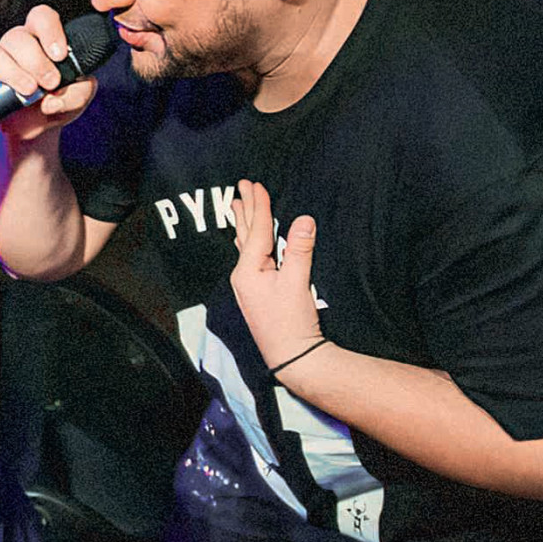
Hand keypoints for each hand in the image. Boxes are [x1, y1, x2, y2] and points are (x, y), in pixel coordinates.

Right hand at [0, 4, 98, 143]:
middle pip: (16, 38)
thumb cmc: (59, 102)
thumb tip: (50, 101)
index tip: (59, 56)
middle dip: (35, 61)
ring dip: (11, 73)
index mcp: (40, 39)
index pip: (40, 17)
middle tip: (50, 83)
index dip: (49, 31)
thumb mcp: (79, 99)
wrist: (39, 127)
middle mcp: (14, 46)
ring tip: (27, 92)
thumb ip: (76, 95)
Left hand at [228, 178, 322, 369]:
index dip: (260, 207)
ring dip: (245, 222)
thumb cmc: (292, 322)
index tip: (257, 185)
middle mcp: (243, 275)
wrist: (291, 356)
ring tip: (238, 202)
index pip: (256, 231)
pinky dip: (251, 240)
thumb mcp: (298, 283)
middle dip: (245, 208)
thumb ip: (299, 250)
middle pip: (245, 234)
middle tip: (241, 185)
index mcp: (248, 271)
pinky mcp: (258, 291)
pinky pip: (252, 256)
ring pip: (247, 244)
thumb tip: (304, 220)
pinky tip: (247, 238)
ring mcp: (249, 284)